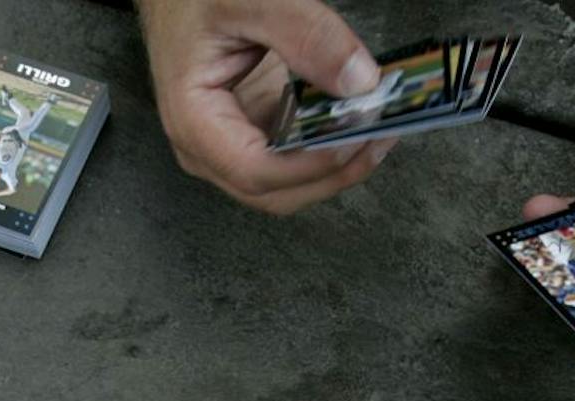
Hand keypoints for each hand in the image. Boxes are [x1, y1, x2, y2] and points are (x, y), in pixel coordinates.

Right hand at [136, 0, 393, 213]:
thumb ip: (305, 33)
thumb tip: (360, 82)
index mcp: (193, 121)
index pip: (254, 170)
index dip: (308, 166)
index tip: (354, 139)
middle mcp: (208, 149)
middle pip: (275, 193)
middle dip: (331, 175)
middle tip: (380, 138)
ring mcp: (231, 147)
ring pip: (289, 186)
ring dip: (336, 169)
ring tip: (378, 133)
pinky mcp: (253, 136)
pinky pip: (294, 162)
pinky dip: (329, 151)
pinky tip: (358, 125)